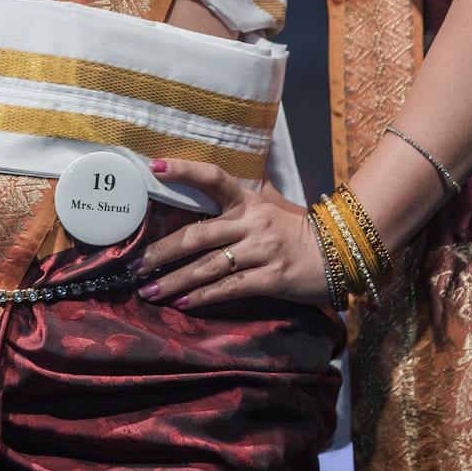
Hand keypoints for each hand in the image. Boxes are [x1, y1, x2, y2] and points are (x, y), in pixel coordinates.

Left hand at [131, 158, 330, 311]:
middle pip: (197, 235)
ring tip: (149, 291)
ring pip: (207, 267)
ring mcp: (261, 251)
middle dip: (161, 252)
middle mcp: (251, 223)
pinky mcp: (270, 278)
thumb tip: (200, 198)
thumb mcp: (267, 207)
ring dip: (174, 281)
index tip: (154, 167)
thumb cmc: (292, 231)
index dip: (184, 170)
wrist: (337, 253)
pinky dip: (202, 297)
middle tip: (135, 265)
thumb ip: (236, 204)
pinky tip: (182, 303)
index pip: (213, 178)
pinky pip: (228, 288)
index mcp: (248, 200)